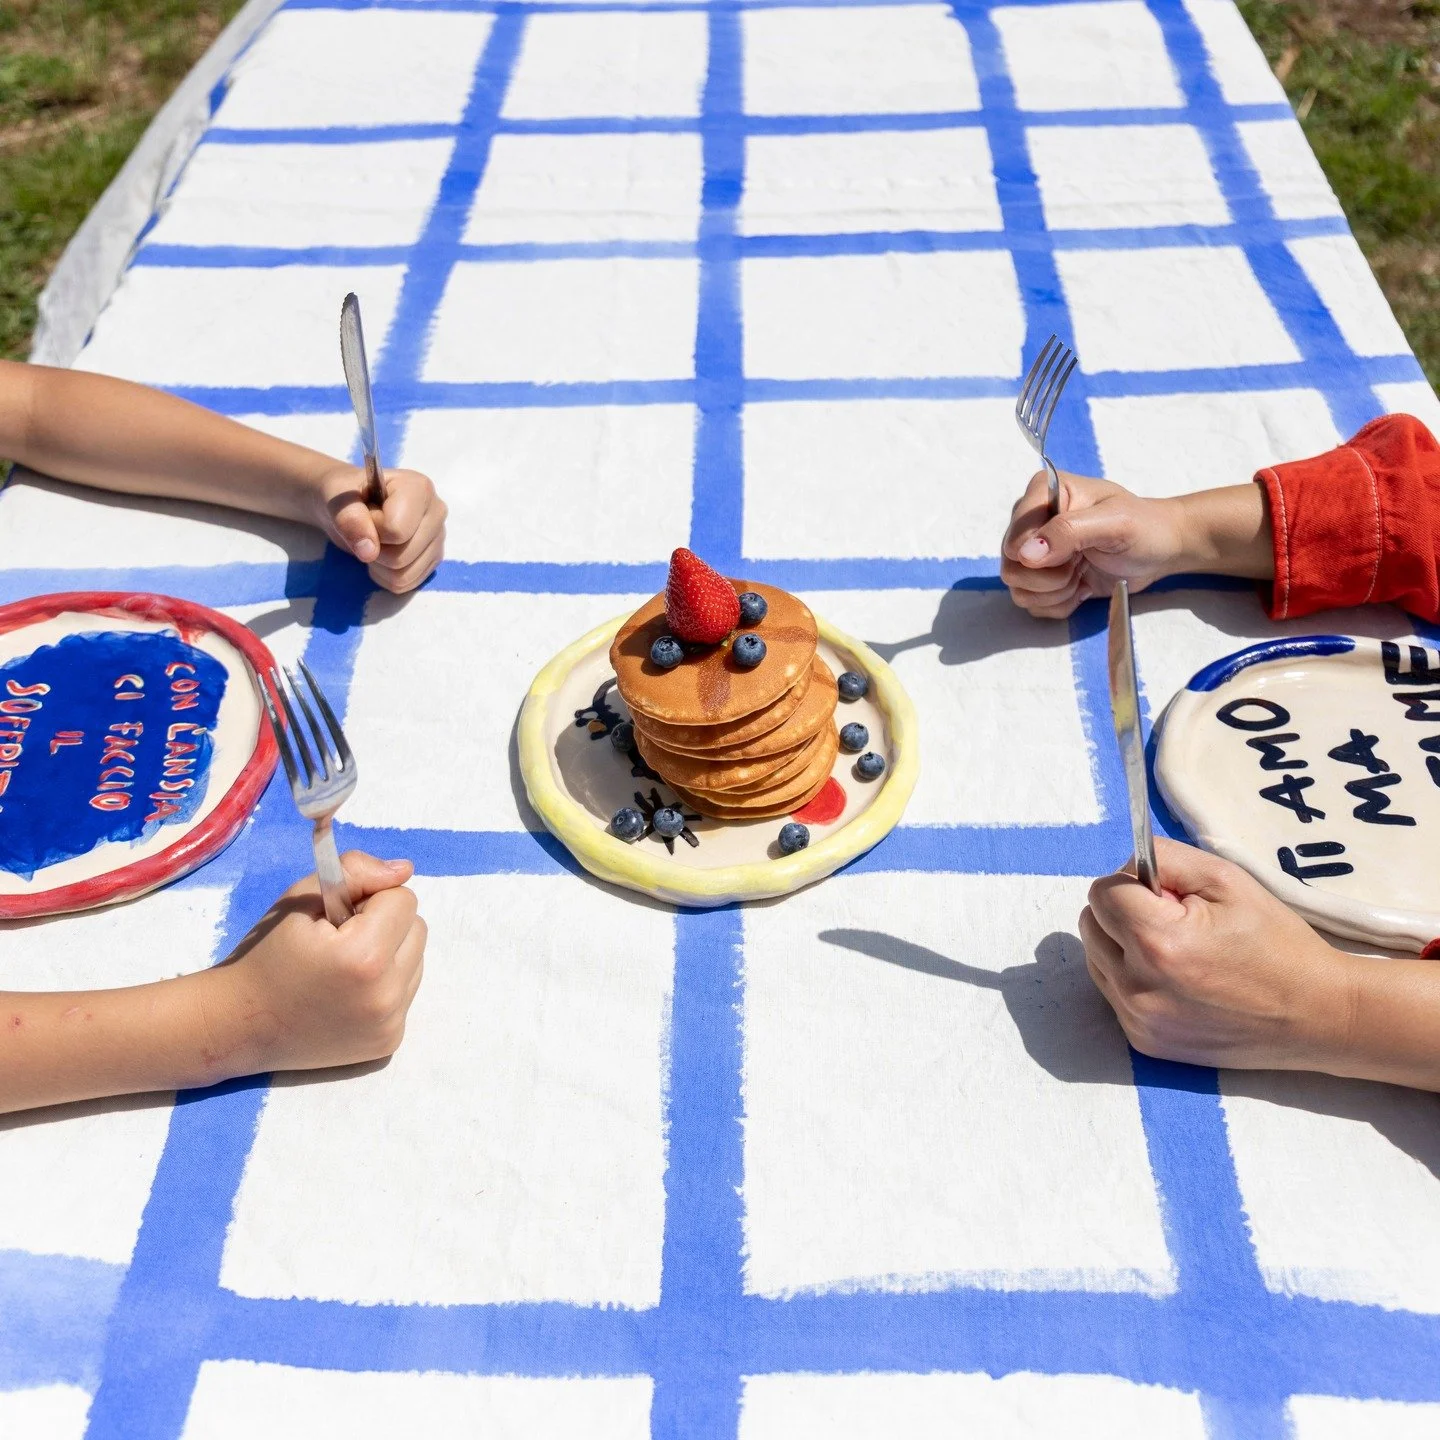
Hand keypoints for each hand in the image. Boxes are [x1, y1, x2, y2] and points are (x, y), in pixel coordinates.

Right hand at [211, 851, 426, 1073]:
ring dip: (390, 953)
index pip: (403, 899)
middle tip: (339, 940)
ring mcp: (390, 1023)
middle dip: (385, 924)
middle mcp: (385, 995)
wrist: (241, 1024)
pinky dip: (386, 983)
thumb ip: (356, 873)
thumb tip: (404, 870)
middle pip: (417, 928)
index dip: (369, 899)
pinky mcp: (390, 1041)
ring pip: (416, 959)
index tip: (337, 917)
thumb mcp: (302, 898)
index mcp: (364, 956)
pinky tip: (348, 992)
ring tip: (344, 967)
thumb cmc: (267, 954)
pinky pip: (407, 991)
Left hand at [314, 465, 447, 593]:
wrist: (351, 504)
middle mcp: (437, 513)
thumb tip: (369, 551)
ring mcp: (438, 539)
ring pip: (404, 576)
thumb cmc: (346, 495)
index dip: (372, 529)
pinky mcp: (433, 560)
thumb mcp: (337, 498)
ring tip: (376, 542)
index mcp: (420, 489)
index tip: (366, 513)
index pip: (396, 530)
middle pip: (402, 556)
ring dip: (379, 566)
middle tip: (369, 530)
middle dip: (375, 550)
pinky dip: (386, 576)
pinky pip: (406, 584)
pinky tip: (383, 555)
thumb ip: (349, 518)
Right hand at [1000, 470, 1188, 618]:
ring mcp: (1034, 551)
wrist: (1161, 550)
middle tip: (1080, 566)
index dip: (1040, 554)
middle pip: (1011, 566)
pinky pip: (1031, 603)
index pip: (1015, 536)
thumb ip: (1069, 531)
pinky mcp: (1042, 578)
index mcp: (1043, 492)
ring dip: (1054, 593)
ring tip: (1081, 577)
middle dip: (1049, 578)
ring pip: (1018, 589)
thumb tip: (1025, 555)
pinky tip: (1080, 587)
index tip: (1074, 553)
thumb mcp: (1114, 522)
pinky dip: (1057, 604)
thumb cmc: (1143, 528)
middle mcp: (1031, 520)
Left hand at [1079, 837, 1353, 1070]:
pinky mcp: (1144, 1042)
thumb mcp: (1226, 879)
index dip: (1134, 884)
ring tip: (1179, 951)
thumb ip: (1163, 859)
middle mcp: (1139, 987)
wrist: (1315, 1016)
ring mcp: (1139, 1020)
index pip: (1102, 892)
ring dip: (1123, 945)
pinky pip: (1113, 992)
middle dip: (1124, 912)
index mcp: (1158, 942)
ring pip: (1097, 957)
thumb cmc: (1275, 942)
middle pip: (1092, 924)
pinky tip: (1178, 981)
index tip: (1169, 894)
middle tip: (1178, 921)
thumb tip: (1125, 867)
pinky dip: (1133, 978)